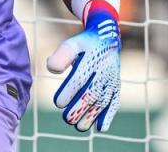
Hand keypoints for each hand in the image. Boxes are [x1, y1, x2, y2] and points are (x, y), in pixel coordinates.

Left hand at [46, 0, 120, 131]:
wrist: (107, 38)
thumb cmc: (83, 44)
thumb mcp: (71, 44)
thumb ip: (61, 56)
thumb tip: (51, 68)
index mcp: (91, 60)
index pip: (79, 79)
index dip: (69, 92)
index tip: (57, 103)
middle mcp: (103, 72)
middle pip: (92, 94)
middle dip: (80, 108)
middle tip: (67, 119)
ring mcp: (111, 81)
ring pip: (103, 102)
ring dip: (92, 116)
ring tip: (79, 127)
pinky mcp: (116, 87)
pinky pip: (114, 103)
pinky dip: (108, 116)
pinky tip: (101, 129)